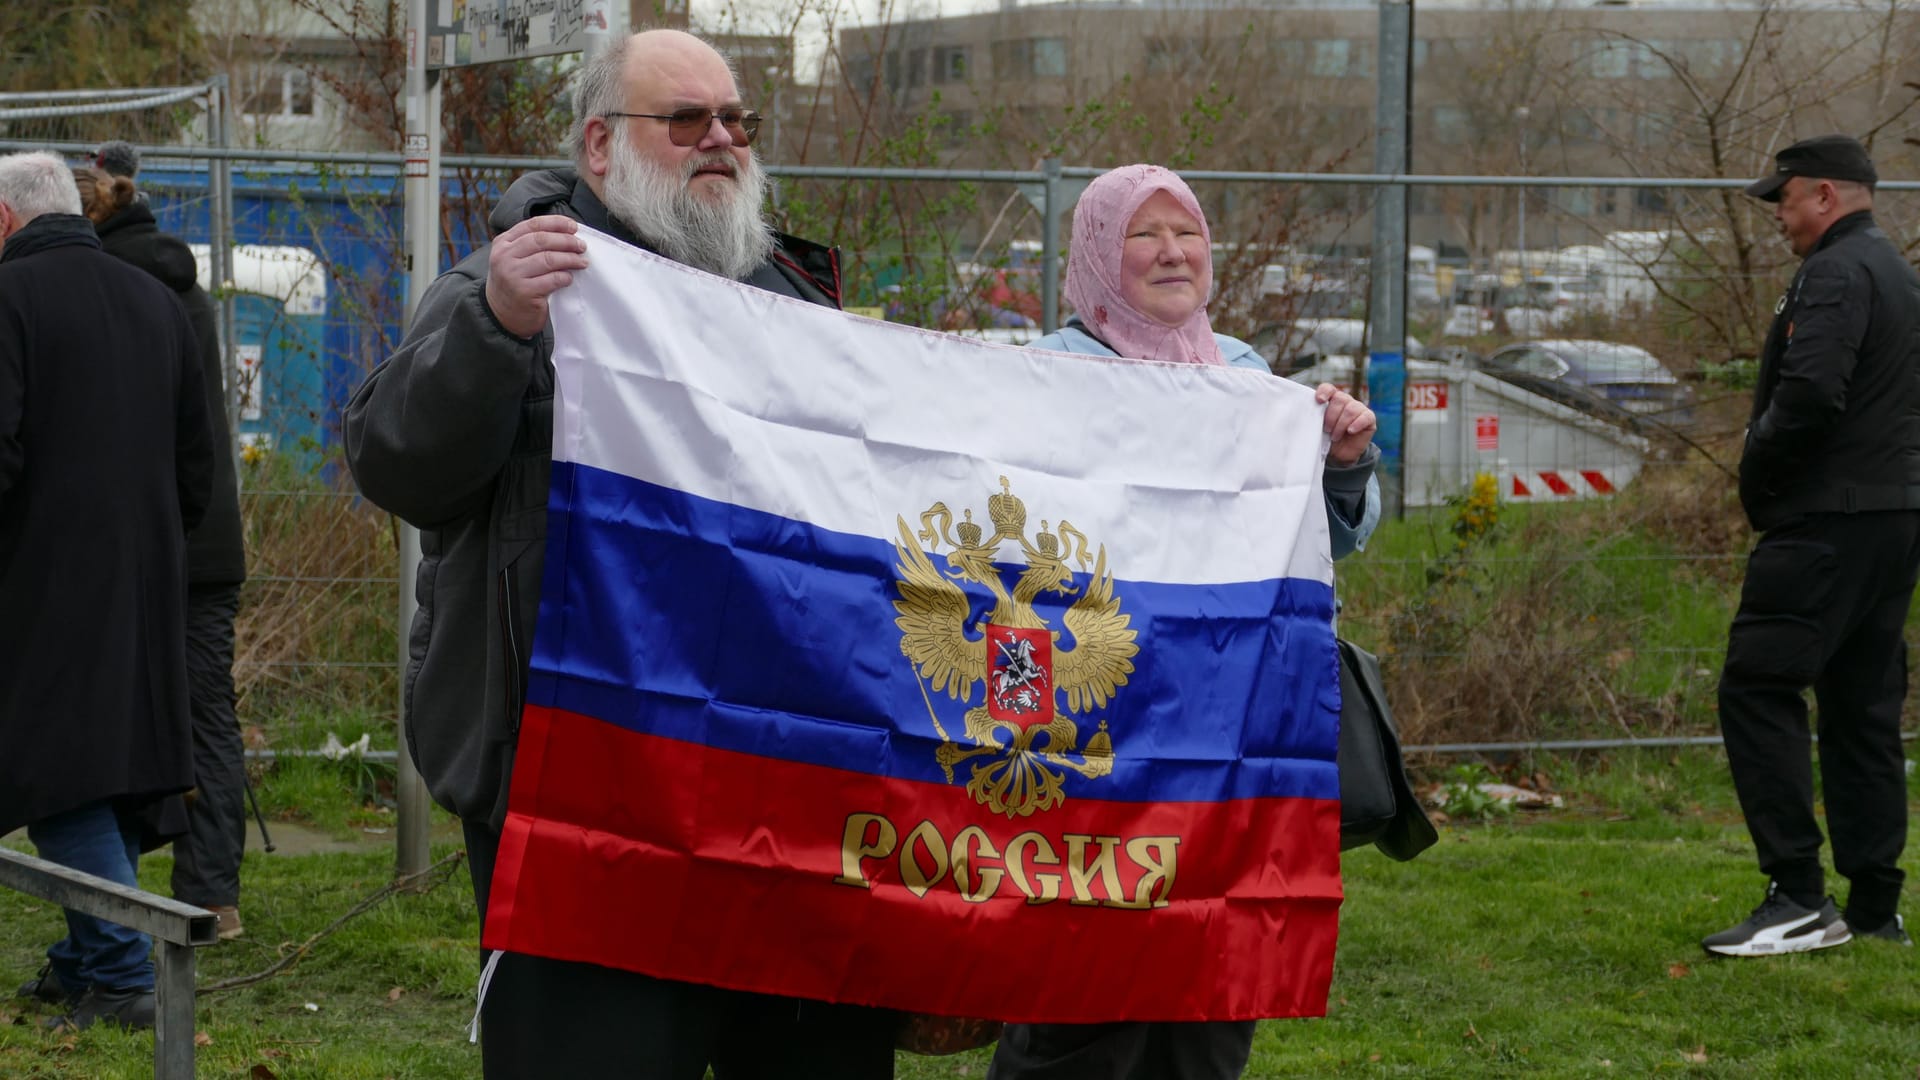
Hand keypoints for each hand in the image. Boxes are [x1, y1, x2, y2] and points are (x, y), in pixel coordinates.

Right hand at [484, 215, 588, 338]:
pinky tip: (569, 278)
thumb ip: (531, 245)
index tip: (573, 226)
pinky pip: (552, 280)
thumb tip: (567, 233)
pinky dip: (564, 277)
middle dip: (566, 241)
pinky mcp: (524, 292)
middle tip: (582, 246)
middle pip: (542, 240)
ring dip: (570, 259)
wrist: (500, 315)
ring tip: (582, 262)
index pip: (533, 225)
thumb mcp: (514, 258)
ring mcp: (513, 274)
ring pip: (549, 259)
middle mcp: (505, 256)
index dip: (556, 223)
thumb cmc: (514, 283)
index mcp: (503, 243)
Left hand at [1315, 383, 1376, 466]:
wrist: (1340, 455)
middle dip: (1331, 416)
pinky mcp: (1369, 418)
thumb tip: (1304, 415)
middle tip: (1327, 430)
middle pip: (1339, 399)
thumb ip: (1314, 419)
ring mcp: (1358, 408)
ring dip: (1341, 424)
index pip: (1328, 388)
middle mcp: (1345, 401)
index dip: (1324, 392)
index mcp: (1331, 400)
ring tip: (1336, 436)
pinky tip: (1350, 431)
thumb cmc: (1326, 439)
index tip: (1320, 401)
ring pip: (1351, 409)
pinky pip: (1365, 417)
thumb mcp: (1317, 428)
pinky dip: (1357, 424)